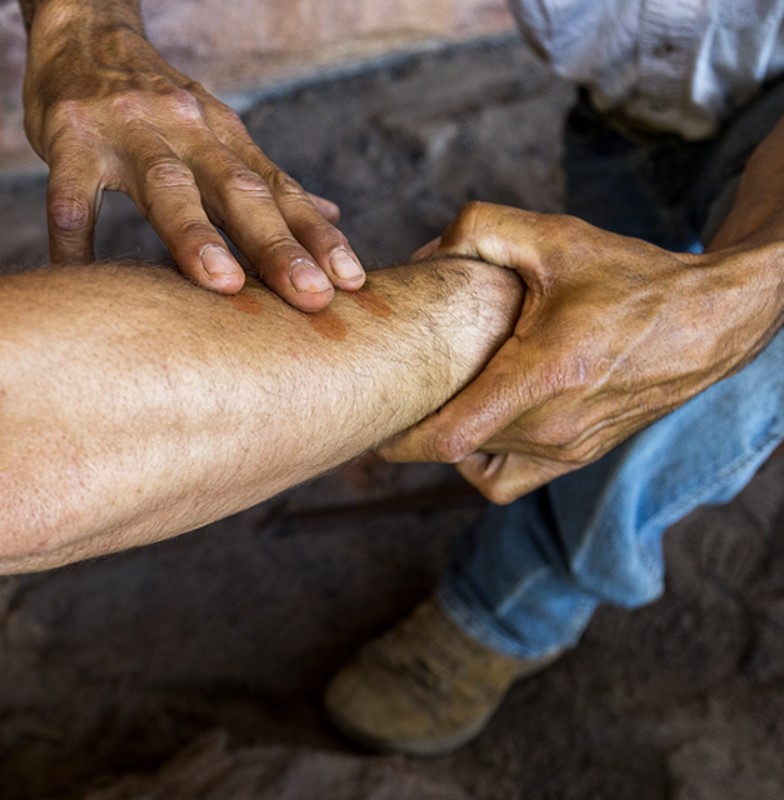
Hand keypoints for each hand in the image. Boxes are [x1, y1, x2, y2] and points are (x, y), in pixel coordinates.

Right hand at [22, 8, 363, 311]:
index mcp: (225, 137)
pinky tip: (78, 283)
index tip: (351, 283)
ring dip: (195, 235)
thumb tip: (330, 214)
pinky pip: (71, 198)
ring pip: (166, 186)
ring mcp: (127, 132)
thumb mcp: (214, 131)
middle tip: (311, 296)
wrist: (82, 36)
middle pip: (238, 191)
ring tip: (223, 285)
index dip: (316, 237)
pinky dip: (74, 242)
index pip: (280, 191)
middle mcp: (186, 130)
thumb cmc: (153, 102)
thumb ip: (263, 178)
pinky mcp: (70, 139)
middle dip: (278, 245)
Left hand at [380, 202, 781, 502]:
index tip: (369, 411)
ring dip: (447, 440)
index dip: (395, 436)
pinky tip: (478, 416)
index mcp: (543, 377)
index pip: (445, 438)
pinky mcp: (578, 458)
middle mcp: (554, 428)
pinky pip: (509, 478)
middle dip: (412, 426)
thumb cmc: (631, 278)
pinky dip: (482, 457)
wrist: (709, 320)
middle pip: (452, 450)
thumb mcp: (555, 237)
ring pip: (477, 466)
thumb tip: (422, 255)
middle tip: (386, 392)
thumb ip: (479, 230)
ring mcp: (568, 451)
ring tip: (433, 399)